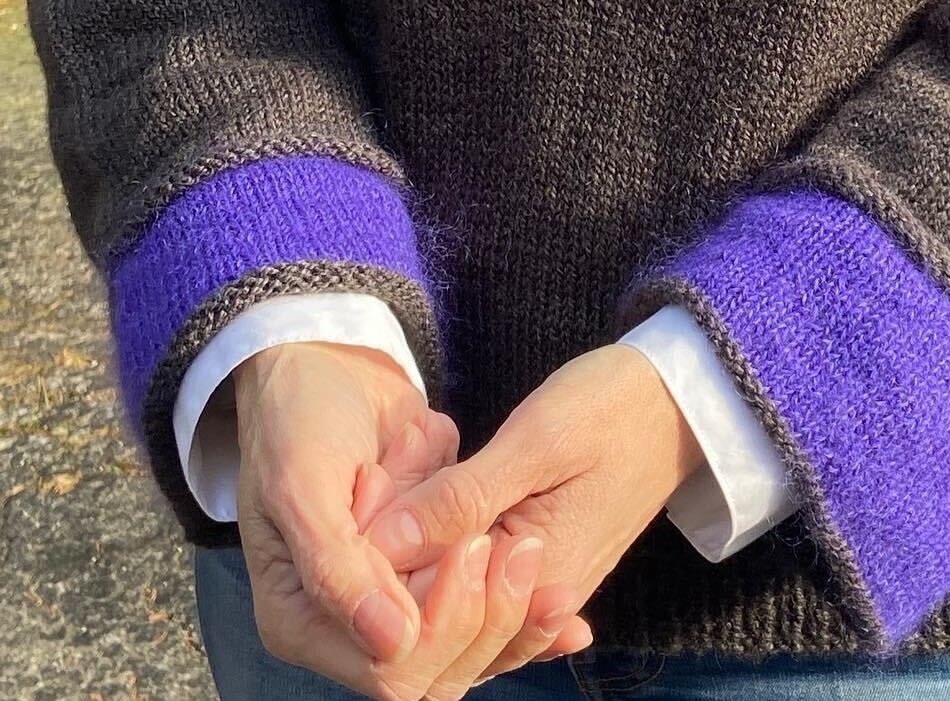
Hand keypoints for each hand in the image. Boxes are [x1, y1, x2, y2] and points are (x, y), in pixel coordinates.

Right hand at [234, 340, 592, 700]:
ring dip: (507, 606)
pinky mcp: (432, 563)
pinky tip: (566, 609)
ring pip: (468, 643)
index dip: (442, 625)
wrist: (326, 363)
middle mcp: (351, 622)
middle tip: (516, 544)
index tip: (473, 548)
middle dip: (485, 616)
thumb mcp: (304, 483)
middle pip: (438, 668)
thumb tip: (392, 644)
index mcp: (301, 620)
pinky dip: (519, 604)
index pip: (391, 669)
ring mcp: (395, 593)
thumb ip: (338, 565)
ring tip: (526, 541)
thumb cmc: (300, 417)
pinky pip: (482, 607)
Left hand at [363, 344, 706, 685]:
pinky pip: (479, 591)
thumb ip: (461, 499)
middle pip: (436, 620)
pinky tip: (426, 511)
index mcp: (538, 579)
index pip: (430, 609)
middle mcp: (540, 602)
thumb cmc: (614, 406)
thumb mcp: (537, 440)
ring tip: (402, 483)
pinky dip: (444, 557)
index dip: (382, 562)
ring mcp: (544, 590)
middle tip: (379, 480)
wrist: (678, 399)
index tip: (369, 489)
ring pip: (452, 606)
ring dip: (416, 556)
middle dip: (394, 559)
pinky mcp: (543, 569)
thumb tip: (378, 545)